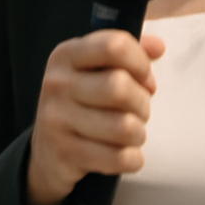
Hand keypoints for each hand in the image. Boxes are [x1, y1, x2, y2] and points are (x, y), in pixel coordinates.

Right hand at [25, 30, 164, 204]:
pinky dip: (133, 159)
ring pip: (124, 126)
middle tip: (138, 110)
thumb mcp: (95, 71)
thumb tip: (158, 46)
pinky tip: (124, 154)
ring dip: (138, 133)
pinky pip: (119, 158)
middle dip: (142, 102)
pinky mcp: (65, 153)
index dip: (139, 62)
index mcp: (66, 55)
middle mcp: (57, 83)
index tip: (143, 76)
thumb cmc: (81, 104)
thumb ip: (127, 54)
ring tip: (130, 133)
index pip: (113, 46)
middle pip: (119, 86)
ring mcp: (56, 119)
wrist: (47, 151)